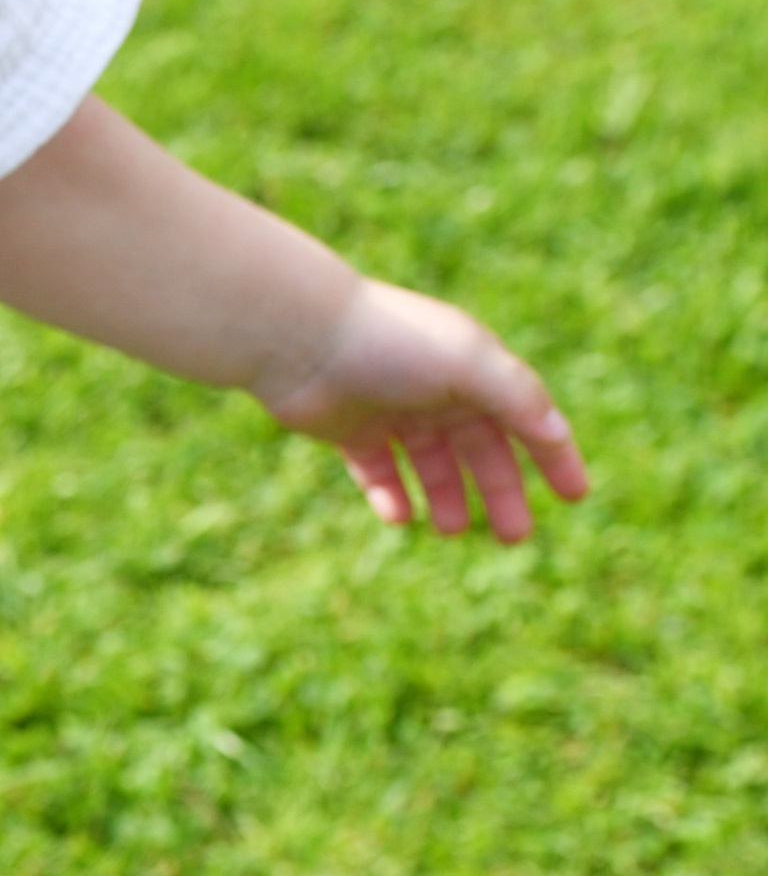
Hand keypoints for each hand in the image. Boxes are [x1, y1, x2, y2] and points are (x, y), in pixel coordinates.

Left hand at [253, 277, 588, 542]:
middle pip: (481, 450)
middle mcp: (436, 387)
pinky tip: (400, 517)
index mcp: (473, 367)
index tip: (575, 496)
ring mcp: (392, 408)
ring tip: (450, 529)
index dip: (554, 456)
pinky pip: (378, 471)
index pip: (527, 417)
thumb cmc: (390, 343)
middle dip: (500, 493)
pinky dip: (392, 496)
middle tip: (513, 538)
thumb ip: (518, 398)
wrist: (299, 337)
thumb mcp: (469, 364)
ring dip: (447, 498)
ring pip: (431, 465)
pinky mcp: (349, 428)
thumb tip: (559, 435)